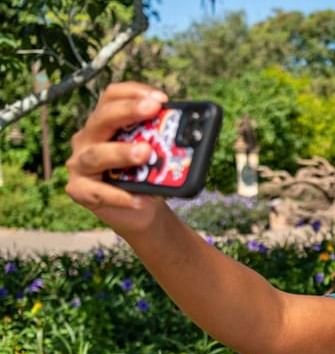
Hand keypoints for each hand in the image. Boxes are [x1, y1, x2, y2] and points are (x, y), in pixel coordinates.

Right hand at [66, 82, 168, 234]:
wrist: (139, 211)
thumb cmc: (145, 176)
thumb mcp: (155, 154)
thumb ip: (162, 141)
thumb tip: (187, 135)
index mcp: (105, 123)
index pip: (112, 96)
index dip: (133, 92)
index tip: (159, 99)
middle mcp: (88, 138)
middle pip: (102, 118)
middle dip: (128, 110)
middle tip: (153, 109)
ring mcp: (79, 164)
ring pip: (96, 154)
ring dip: (122, 152)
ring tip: (145, 153)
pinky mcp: (79, 190)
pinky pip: (98, 192)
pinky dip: (120, 196)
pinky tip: (140, 198)